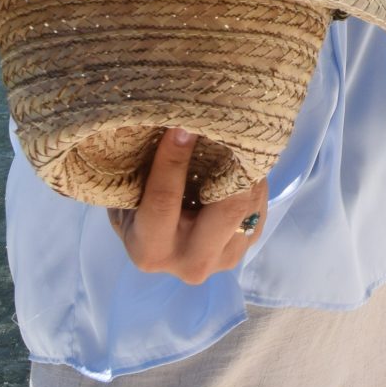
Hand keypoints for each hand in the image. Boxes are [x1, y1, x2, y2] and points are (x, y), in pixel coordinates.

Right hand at [107, 128, 269, 284]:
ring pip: (249, 206)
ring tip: (237, 137)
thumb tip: (164, 124)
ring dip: (246, 169)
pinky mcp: (246, 248)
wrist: (159, 245)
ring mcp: (224, 259)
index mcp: (151, 251)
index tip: (181, 125)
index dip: (173, 159)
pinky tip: (241, 162)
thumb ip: (141, 171)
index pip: (164, 200)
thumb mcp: (127, 196)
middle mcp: (191, 263)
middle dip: (232, 165)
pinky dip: (252, 181)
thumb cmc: (135, 211)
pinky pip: (257, 208)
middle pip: (228, 209)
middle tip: (229, 127)